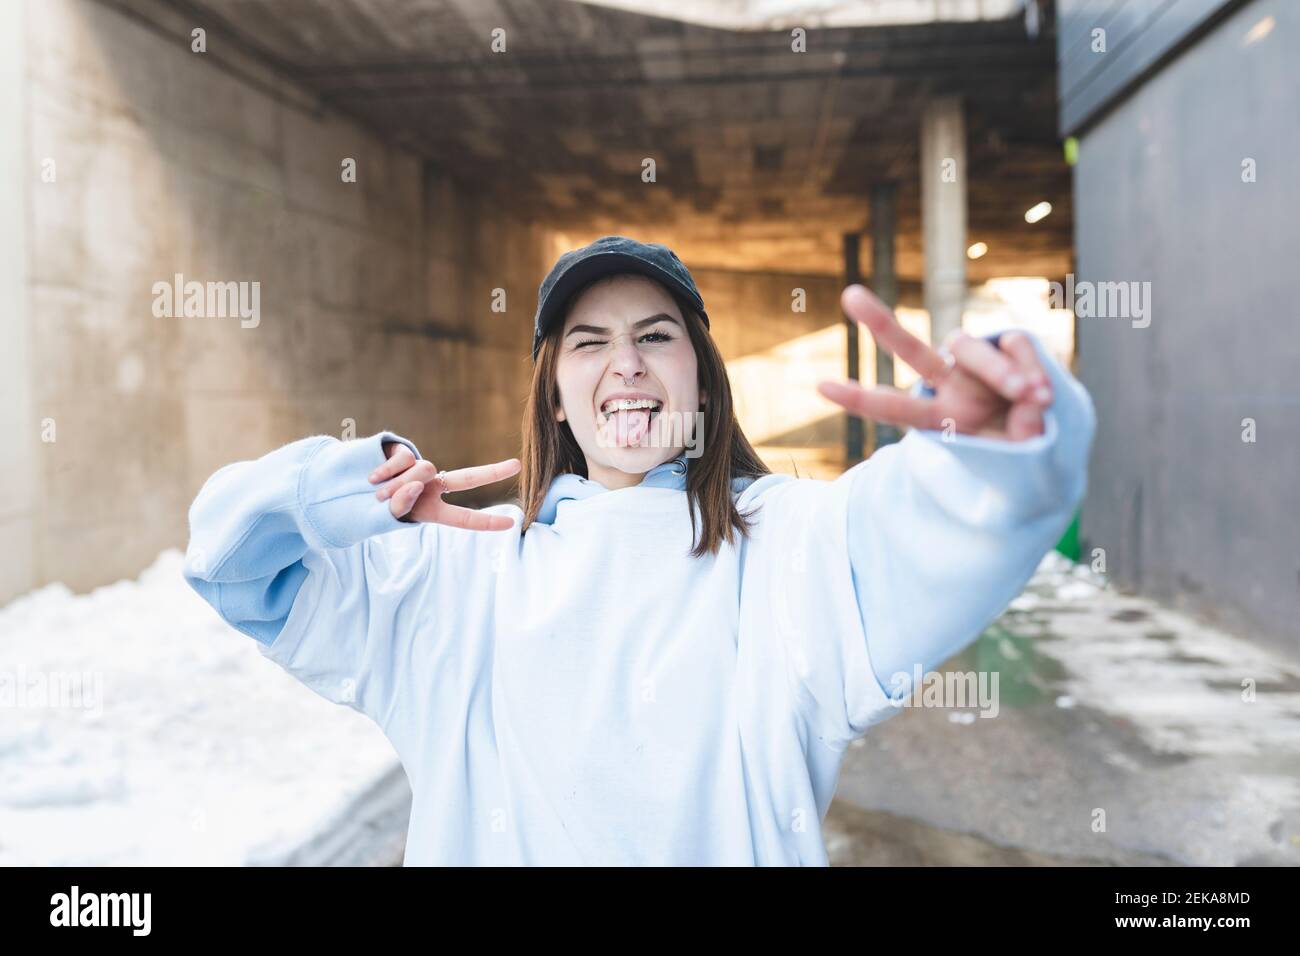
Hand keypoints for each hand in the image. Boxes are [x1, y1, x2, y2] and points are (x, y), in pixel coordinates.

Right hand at [369, 442, 520, 529]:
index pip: (463, 518)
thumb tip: (415, 484)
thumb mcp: (387, 517)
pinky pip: (403, 460)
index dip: (486, 522)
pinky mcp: (404, 451)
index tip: (511, 523)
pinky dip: (386, 473)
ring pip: (422, 471)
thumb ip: (402, 506)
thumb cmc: (369, 509)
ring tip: (378, 493)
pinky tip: (371, 478)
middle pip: (467, 478)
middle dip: (492, 472)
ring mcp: (418, 468)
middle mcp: (431, 487)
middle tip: (518, 465)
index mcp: (431, 510)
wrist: (343, 489)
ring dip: (397, 485)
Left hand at [816, 284, 1053, 440]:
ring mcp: (977, 363)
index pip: (892, 407)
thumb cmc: (1022, 450)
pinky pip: (1014, 345)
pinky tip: (1045, 392)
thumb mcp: (1013, 457)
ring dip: (1001, 375)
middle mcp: (950, 384)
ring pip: (969, 348)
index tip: (819, 385)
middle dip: (880, 323)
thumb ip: (1019, 433)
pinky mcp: (1010, 342)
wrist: (1055, 436)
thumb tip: (1031, 399)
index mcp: (938, 417)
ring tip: (1034, 400)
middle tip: (849, 295)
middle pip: (911, 350)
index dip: (858, 399)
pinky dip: (1029, 369)